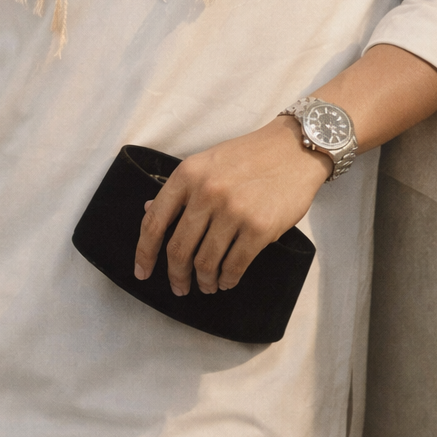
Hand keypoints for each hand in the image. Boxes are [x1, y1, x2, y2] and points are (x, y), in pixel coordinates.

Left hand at [133, 115, 328, 295]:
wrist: (294, 148)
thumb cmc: (248, 157)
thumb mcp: (206, 163)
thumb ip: (180, 189)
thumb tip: (147, 211)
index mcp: (187, 175)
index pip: (154, 222)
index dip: (144, 253)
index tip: (142, 273)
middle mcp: (206, 193)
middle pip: (178, 249)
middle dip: (176, 276)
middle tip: (179, 288)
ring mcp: (233, 211)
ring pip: (205, 262)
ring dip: (204, 281)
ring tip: (207, 285)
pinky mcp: (259, 228)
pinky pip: (234, 266)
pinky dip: (227, 279)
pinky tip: (227, 280)